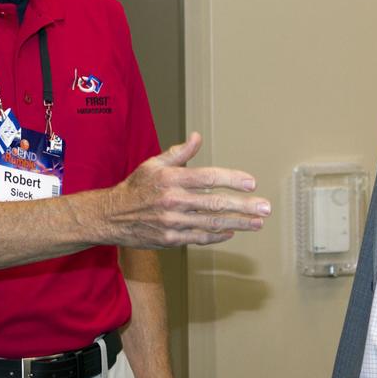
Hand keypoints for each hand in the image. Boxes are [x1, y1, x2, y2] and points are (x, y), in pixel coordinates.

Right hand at [98, 132, 268, 247]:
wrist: (110, 217)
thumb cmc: (135, 187)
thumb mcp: (154, 164)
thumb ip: (178, 153)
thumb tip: (197, 138)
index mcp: (171, 179)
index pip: (209, 178)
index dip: (232, 179)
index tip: (251, 183)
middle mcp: (173, 201)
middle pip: (216, 203)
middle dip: (244, 206)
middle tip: (265, 207)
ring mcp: (172, 223)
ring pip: (212, 223)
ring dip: (238, 223)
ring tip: (257, 223)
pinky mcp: (170, 239)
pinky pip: (199, 238)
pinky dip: (217, 236)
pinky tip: (232, 232)